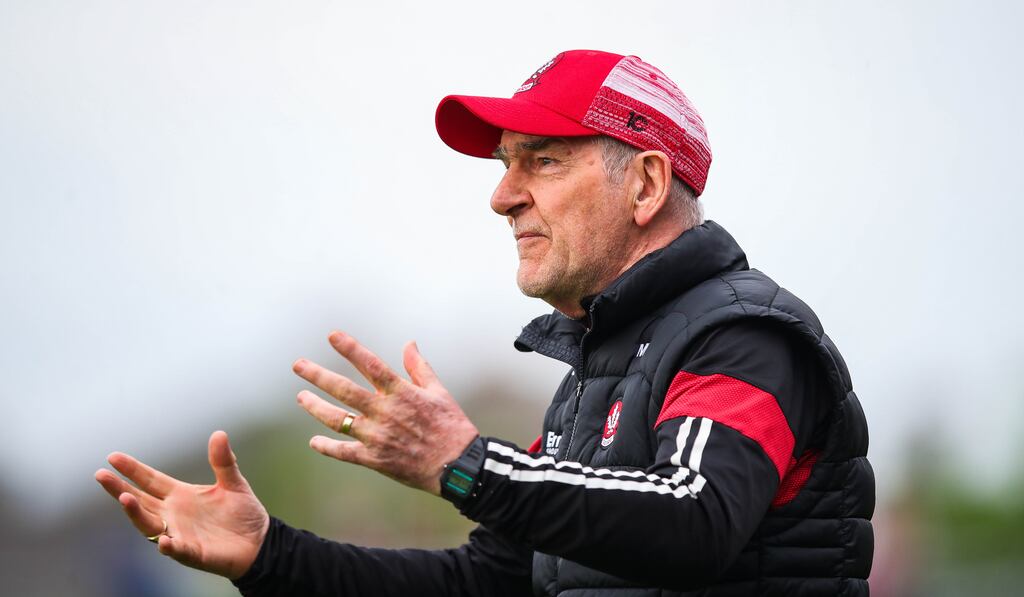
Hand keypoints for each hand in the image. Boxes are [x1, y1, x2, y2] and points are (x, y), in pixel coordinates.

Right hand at [94, 431, 269, 578]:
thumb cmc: (242, 513)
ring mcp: (180, 534)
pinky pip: (177, 550)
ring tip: (125, 499)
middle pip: (141, 501)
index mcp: (180, 495)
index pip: (150, 480)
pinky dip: (169, 546)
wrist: (260, 542)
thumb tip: (219, 433)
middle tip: (101, 475)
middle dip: (120, 489)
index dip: (132, 470)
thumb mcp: (233, 482)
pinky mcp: (193, 553)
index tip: (113, 457)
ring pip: (150, 525)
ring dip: (137, 514)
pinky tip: (164, 541)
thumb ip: (223, 461)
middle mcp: (174, 514)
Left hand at [293, 331, 478, 494]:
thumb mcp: (438, 391)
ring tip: (301, 397)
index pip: (370, 364)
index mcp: (400, 393)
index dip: (350, 348)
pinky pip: (344, 452)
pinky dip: (327, 447)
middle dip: (318, 376)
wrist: (457, 466)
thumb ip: (419, 367)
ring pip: (337, 420)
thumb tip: (409, 343)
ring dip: (315, 407)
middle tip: (298, 365)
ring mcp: (377, 437)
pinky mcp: (375, 459)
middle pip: (344, 390)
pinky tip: (314, 441)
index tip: (332, 336)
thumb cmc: (451, 425)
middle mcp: (384, 412)